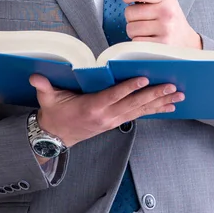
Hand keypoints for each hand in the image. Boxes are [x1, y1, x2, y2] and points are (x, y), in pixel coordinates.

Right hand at [28, 74, 184, 147]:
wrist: (56, 136)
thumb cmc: (54, 113)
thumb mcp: (47, 99)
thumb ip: (44, 87)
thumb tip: (36, 76)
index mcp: (92, 107)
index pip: (113, 96)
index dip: (129, 88)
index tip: (143, 79)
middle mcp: (106, 116)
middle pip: (133, 104)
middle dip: (154, 95)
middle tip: (172, 86)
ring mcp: (113, 120)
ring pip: (140, 110)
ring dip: (160, 102)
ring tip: (177, 96)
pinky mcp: (116, 122)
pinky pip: (139, 115)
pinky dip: (155, 110)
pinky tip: (169, 106)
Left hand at [122, 0, 202, 48]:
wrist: (186, 40)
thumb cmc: (172, 19)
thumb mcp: (165, 0)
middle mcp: (166, 13)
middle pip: (130, 12)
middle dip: (132, 17)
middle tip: (143, 19)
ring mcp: (164, 30)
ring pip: (130, 29)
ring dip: (134, 31)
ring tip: (146, 30)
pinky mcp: (160, 45)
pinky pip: (135, 42)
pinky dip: (138, 41)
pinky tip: (149, 38)